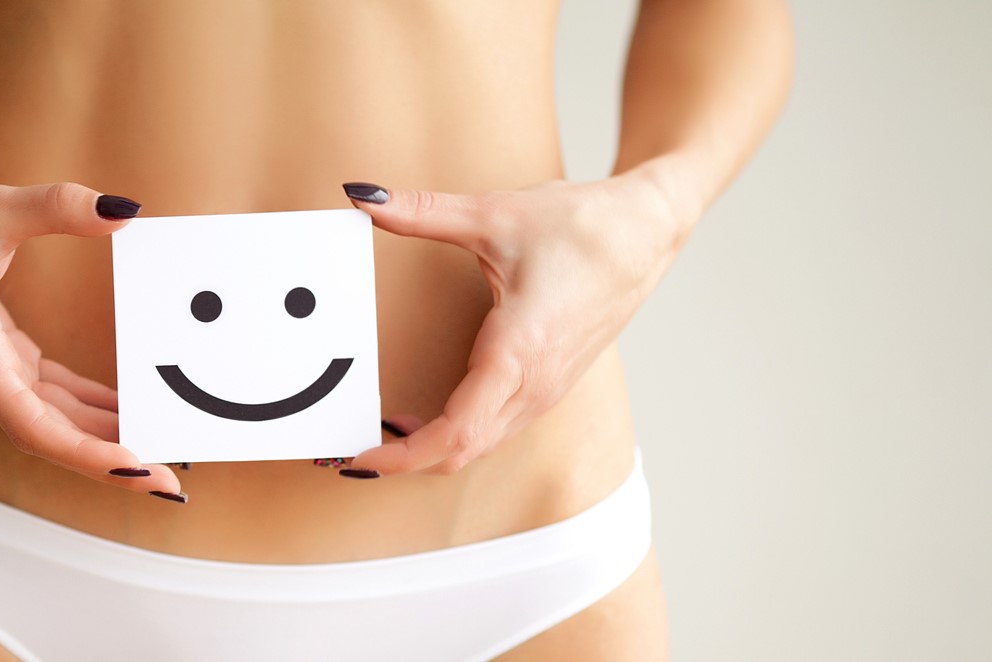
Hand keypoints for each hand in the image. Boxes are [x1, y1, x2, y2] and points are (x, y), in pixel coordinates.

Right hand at [0, 168, 184, 498]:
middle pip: (53, 438)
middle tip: (171, 481)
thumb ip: (58, 208)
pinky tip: (128, 412)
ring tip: (163, 450)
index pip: (37, 427)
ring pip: (53, 422)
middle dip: (112, 461)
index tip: (136, 468)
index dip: (89, 453)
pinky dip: (89, 407)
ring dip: (105, 438)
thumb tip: (122, 209)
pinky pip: (50, 397)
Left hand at [339, 173, 685, 475]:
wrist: (648, 229)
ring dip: (429, 450)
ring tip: (374, 436)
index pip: (456, 433)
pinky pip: (497, 429)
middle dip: (404, 461)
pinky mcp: (550, 384)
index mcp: (519, 353)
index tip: (358, 458)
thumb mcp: (494, 214)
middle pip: (463, 453)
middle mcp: (535, 384)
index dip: (403, 456)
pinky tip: (419, 418)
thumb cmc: (582, 225)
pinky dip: (455, 434)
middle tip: (347, 451)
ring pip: (481, 446)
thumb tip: (361, 196)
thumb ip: (422, 212)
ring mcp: (547, 390)